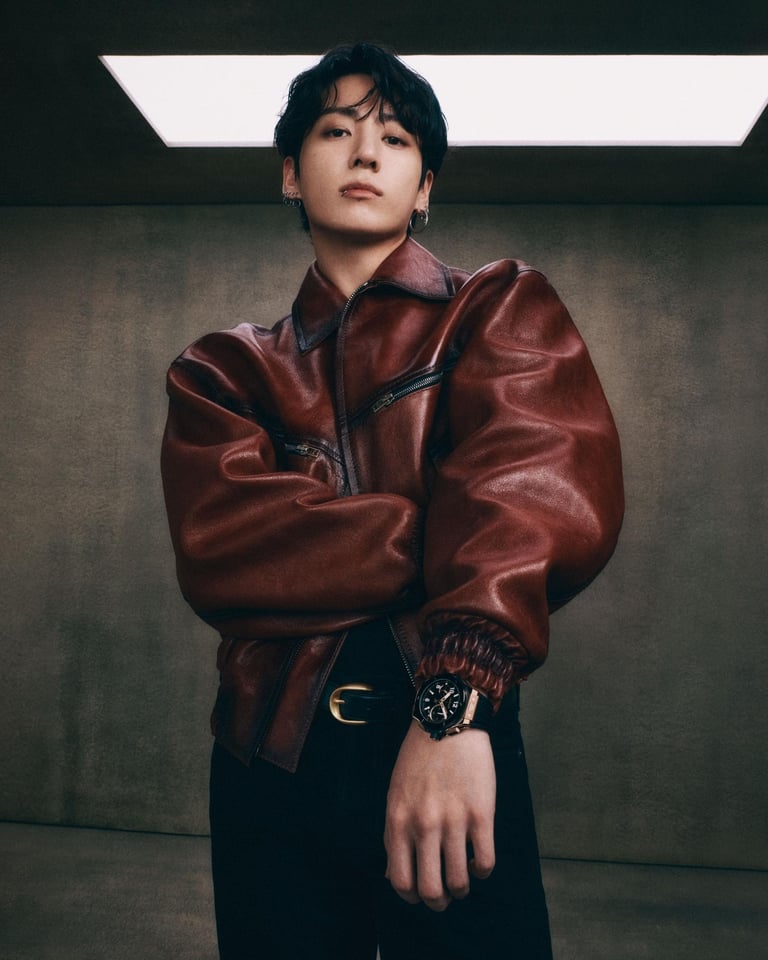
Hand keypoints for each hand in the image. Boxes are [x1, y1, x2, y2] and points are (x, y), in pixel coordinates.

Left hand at [384, 720, 495, 911]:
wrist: (448, 721)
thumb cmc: (418, 758)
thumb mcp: (395, 794)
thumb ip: (393, 835)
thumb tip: (392, 875)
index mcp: (399, 821)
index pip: (400, 881)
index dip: (411, 897)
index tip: (420, 893)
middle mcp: (424, 825)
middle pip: (430, 889)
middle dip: (438, 902)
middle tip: (445, 896)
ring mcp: (454, 821)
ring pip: (459, 882)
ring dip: (461, 888)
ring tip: (463, 879)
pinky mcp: (481, 814)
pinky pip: (485, 861)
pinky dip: (482, 871)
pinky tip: (479, 862)